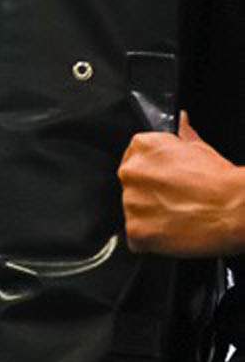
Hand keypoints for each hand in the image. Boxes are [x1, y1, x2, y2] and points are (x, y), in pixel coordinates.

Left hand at [119, 113, 244, 255]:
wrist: (232, 209)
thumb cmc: (219, 180)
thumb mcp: (201, 148)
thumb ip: (183, 136)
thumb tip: (182, 122)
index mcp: (142, 147)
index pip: (136, 159)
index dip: (155, 174)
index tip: (167, 181)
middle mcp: (130, 172)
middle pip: (133, 187)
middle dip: (150, 195)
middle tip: (176, 200)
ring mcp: (130, 203)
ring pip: (134, 213)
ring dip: (151, 217)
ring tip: (178, 216)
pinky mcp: (135, 230)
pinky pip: (137, 238)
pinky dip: (152, 239)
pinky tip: (173, 231)